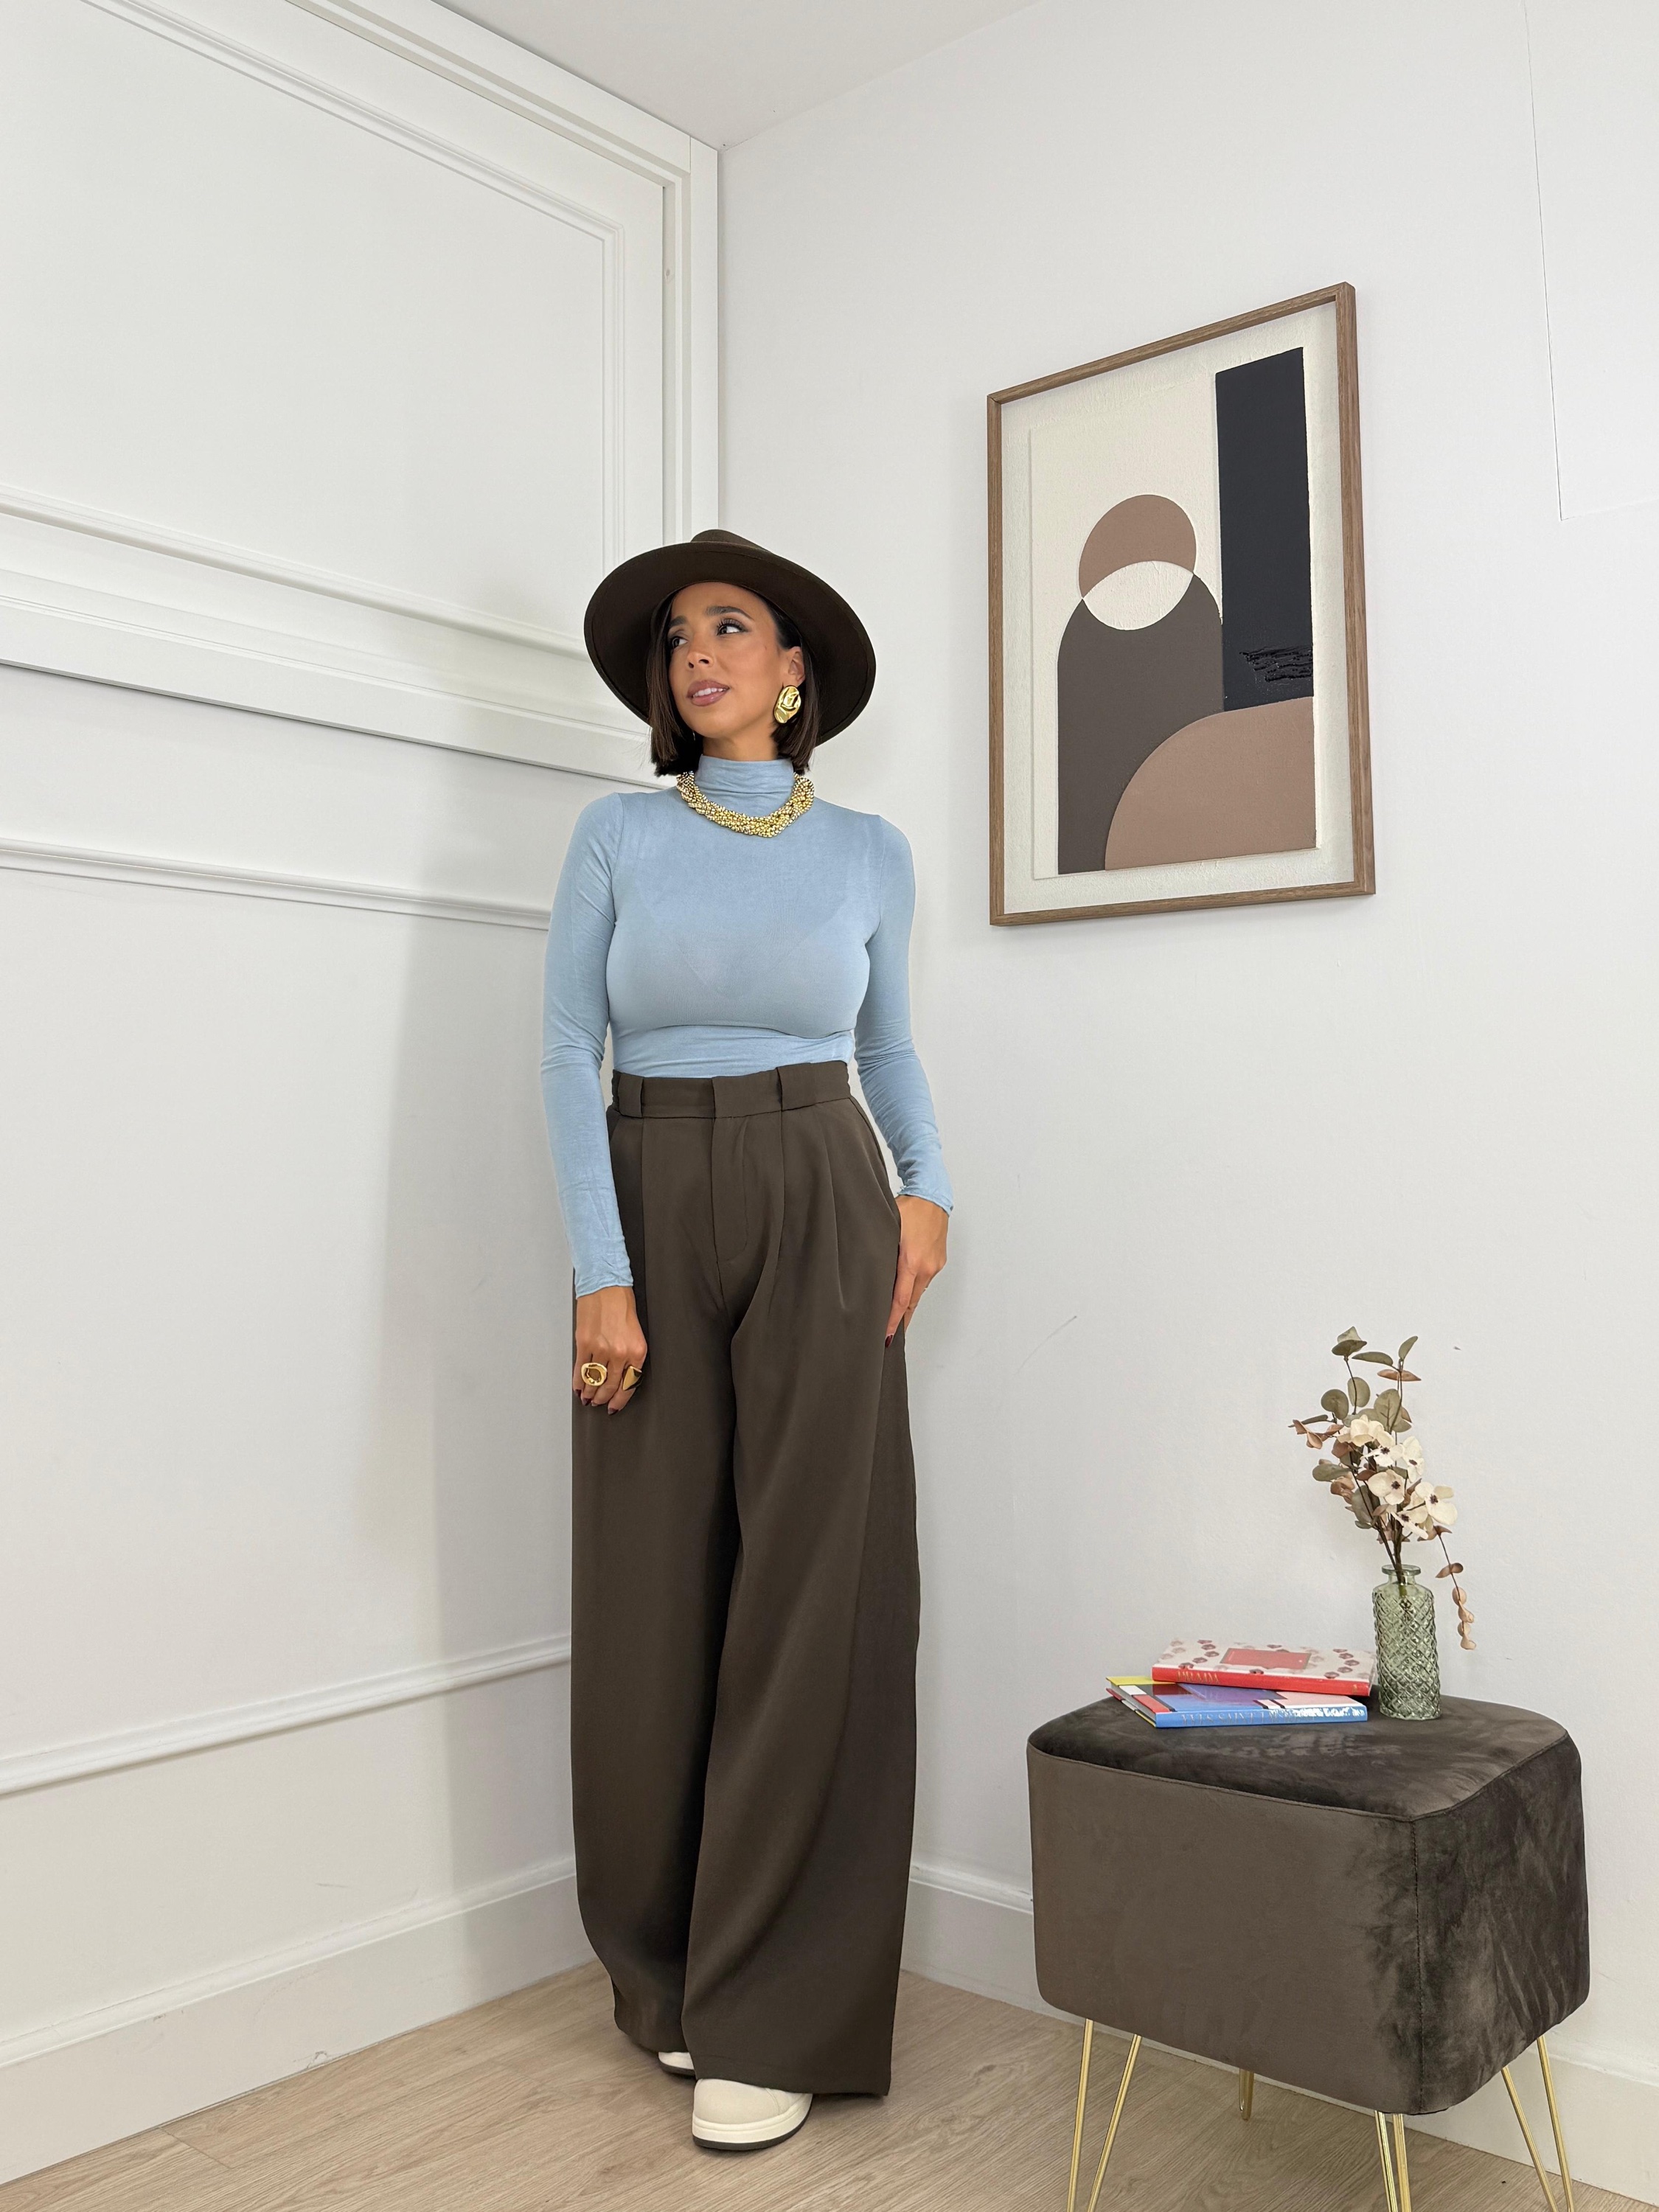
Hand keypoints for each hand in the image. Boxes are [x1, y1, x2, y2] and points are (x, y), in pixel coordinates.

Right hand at [573, 1285, 647, 1414]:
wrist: (607, 1286)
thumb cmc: (622, 1306)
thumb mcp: (635, 1334)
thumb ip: (630, 1357)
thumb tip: (620, 1379)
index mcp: (637, 1351)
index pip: (628, 1385)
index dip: (619, 1400)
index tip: (614, 1406)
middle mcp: (620, 1353)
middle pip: (610, 1386)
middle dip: (603, 1398)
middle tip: (598, 1403)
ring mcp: (601, 1349)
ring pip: (594, 1380)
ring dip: (589, 1392)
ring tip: (587, 1397)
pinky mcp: (584, 1343)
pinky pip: (580, 1369)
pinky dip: (578, 1381)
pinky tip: (578, 1387)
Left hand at [885, 1195, 948, 1344]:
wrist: (932, 1195)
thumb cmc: (907, 1208)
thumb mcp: (887, 1230)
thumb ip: (879, 1254)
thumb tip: (867, 1275)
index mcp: (911, 1262)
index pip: (900, 1300)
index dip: (893, 1321)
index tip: (887, 1337)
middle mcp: (926, 1267)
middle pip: (911, 1302)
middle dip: (901, 1321)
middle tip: (890, 1338)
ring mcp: (934, 1265)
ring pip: (918, 1292)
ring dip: (907, 1305)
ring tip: (895, 1319)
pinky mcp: (939, 1261)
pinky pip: (924, 1280)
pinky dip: (914, 1289)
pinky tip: (905, 1292)